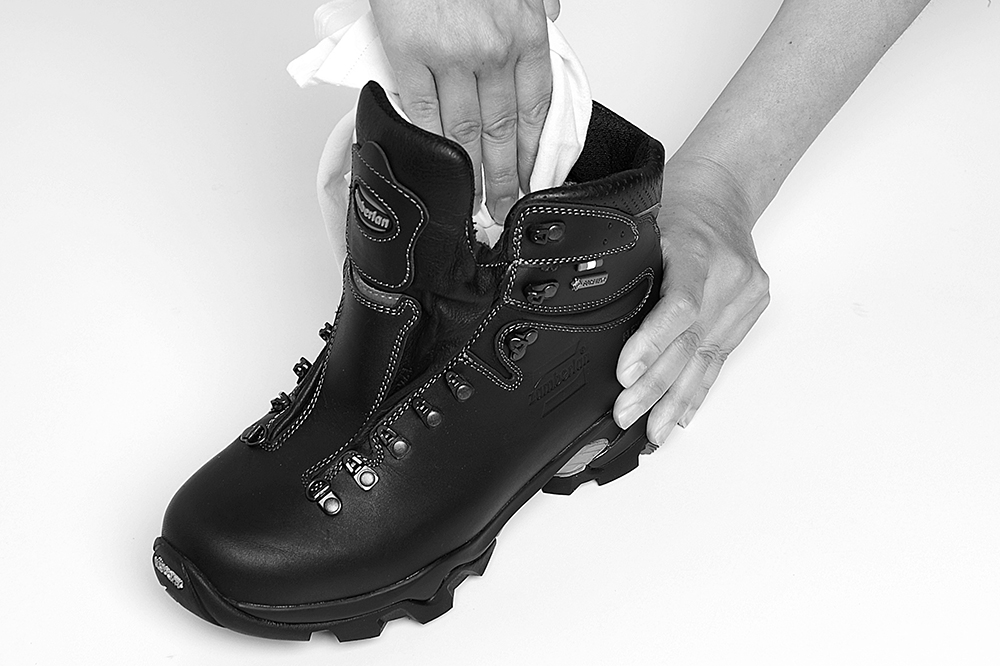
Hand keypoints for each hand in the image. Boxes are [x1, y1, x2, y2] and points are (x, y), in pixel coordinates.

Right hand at [369, 0, 559, 223]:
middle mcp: (493, 50)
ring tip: (474, 203)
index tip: (535, 180)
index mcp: (525, 32)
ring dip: (471, 173)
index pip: (537, 109)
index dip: (535, 153)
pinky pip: (421, 110)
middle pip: (503, 131)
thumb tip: (552, 22)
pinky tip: (437, 167)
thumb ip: (538, 2)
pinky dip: (430, 143)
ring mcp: (450, 56)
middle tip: (505, 208)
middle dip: (506, 177)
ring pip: (464, 131)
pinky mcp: (409, 54)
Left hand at [614, 159, 769, 445]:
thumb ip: (627, 268)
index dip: (652, 344)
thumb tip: (588, 320)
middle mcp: (728, 275)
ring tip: (655, 433)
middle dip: (656, 388)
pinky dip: (699, 388)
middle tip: (627, 416)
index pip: (680, 306)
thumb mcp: (646, 225)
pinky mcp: (751, 310)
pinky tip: (683, 414)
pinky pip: (721, 356)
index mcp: (697, 249)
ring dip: (677, 400)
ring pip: (706, 358)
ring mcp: (744, 296)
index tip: (625, 374)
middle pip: (690, 343)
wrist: (725, 193)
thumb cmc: (678, 205)